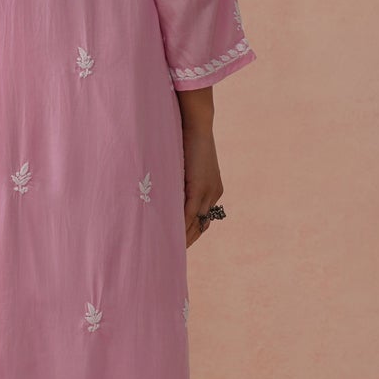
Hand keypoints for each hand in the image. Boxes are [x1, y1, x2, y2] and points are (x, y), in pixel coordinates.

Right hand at [181, 119, 224, 249]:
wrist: (195, 124)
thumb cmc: (187, 141)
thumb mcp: (185, 167)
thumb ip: (180, 183)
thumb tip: (165, 194)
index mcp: (213, 190)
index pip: (203, 220)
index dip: (192, 234)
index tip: (179, 246)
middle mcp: (214, 194)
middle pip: (201, 226)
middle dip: (187, 241)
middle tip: (171, 254)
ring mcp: (208, 192)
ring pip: (196, 223)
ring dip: (183, 238)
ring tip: (168, 250)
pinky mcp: (199, 187)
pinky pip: (189, 213)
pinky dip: (180, 226)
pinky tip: (170, 236)